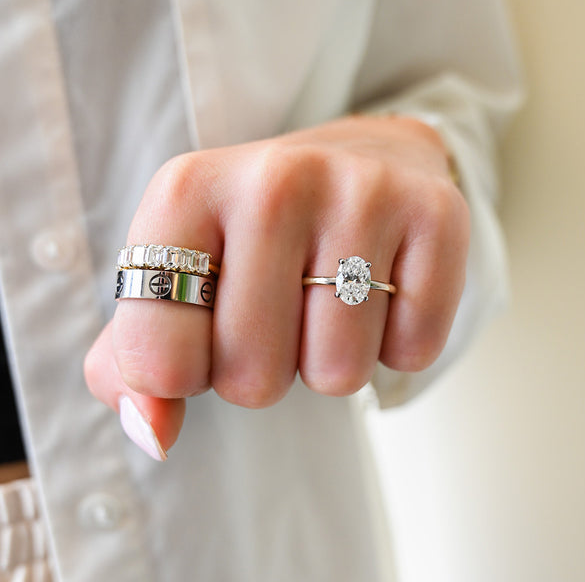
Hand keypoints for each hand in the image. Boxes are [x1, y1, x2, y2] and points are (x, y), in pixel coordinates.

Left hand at [84, 115, 468, 458]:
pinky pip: (412, 351)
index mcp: (185, 193)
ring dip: (332, 358)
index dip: (184, 373)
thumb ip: (138, 364)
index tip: (205, 330)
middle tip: (281, 308)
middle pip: (253, 378)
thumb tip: (155, 436)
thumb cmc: (257, 234)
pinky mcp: (436, 213)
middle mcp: (273, 180)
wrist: (358, 159)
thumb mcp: (178, 277)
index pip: (160, 361)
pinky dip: (396, 343)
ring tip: (330, 295)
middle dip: (265, 370)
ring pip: (338, 373)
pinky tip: (385, 287)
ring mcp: (362, 191)